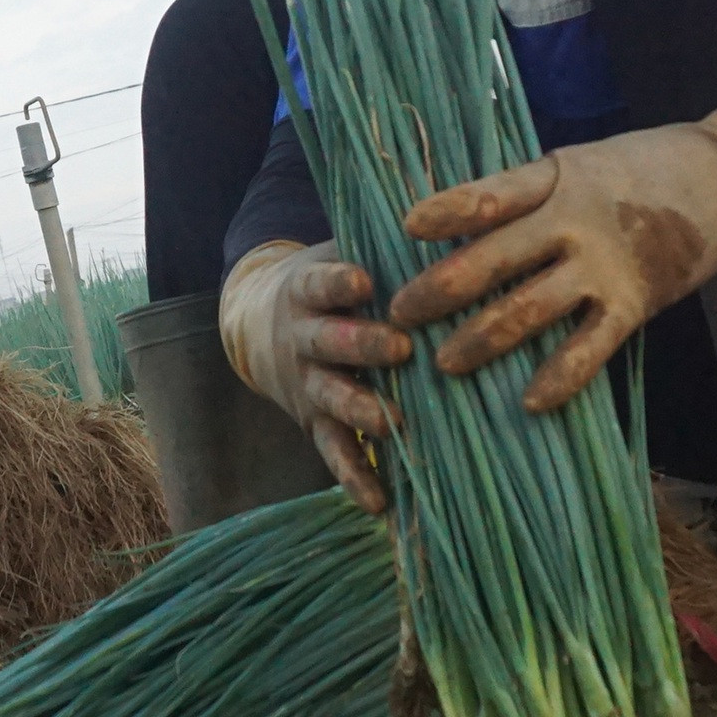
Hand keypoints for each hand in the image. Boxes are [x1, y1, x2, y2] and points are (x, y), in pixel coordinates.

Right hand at [217, 240, 413, 512]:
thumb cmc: (328, 282)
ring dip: (362, 410)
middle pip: (329, 342)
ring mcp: (308, 384)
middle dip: (362, 345)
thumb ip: (388, 245)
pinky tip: (381, 503)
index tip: (363, 279)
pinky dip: (355, 478)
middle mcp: (303, 338)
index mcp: (308, 290)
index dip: (337, 281)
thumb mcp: (339, 252)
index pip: (319, 282)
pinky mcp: (314, 423)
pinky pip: (334, 454)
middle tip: (401, 349)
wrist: (256, 324)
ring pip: (333, 398)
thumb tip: (460, 213)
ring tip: (394, 424)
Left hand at [388, 123, 716, 412]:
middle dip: (439, 292)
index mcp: (553, 181)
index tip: (404, 229)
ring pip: (528, 310)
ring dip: (481, 340)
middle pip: (492, 260)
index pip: (489, 196)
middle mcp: (572, 222)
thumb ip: (524, 194)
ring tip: (445, 364)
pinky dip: (558, 377)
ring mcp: (603, 265)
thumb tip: (453, 223)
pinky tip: (529, 401)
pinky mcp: (634, 303)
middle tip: (399, 316)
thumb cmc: (639, 170)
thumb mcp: (575, 165)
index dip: (444, 211)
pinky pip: (588, 348)